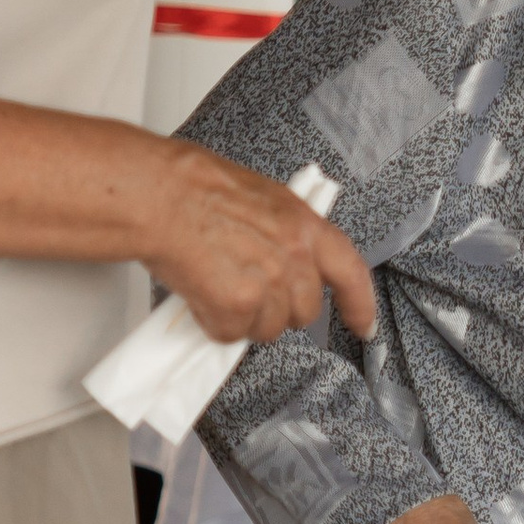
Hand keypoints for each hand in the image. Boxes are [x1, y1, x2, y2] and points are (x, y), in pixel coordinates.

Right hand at [142, 144, 375, 345]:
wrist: (160, 197)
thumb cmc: (197, 189)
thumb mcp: (263, 201)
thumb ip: (286, 236)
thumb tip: (285, 263)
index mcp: (305, 226)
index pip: (351, 274)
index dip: (360, 305)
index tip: (363, 325)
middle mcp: (294, 259)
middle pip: (304, 311)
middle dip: (279, 309)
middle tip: (248, 289)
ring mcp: (267, 286)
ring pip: (268, 329)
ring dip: (245, 318)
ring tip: (218, 284)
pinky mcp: (236, 308)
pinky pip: (232, 334)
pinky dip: (214, 323)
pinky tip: (201, 294)